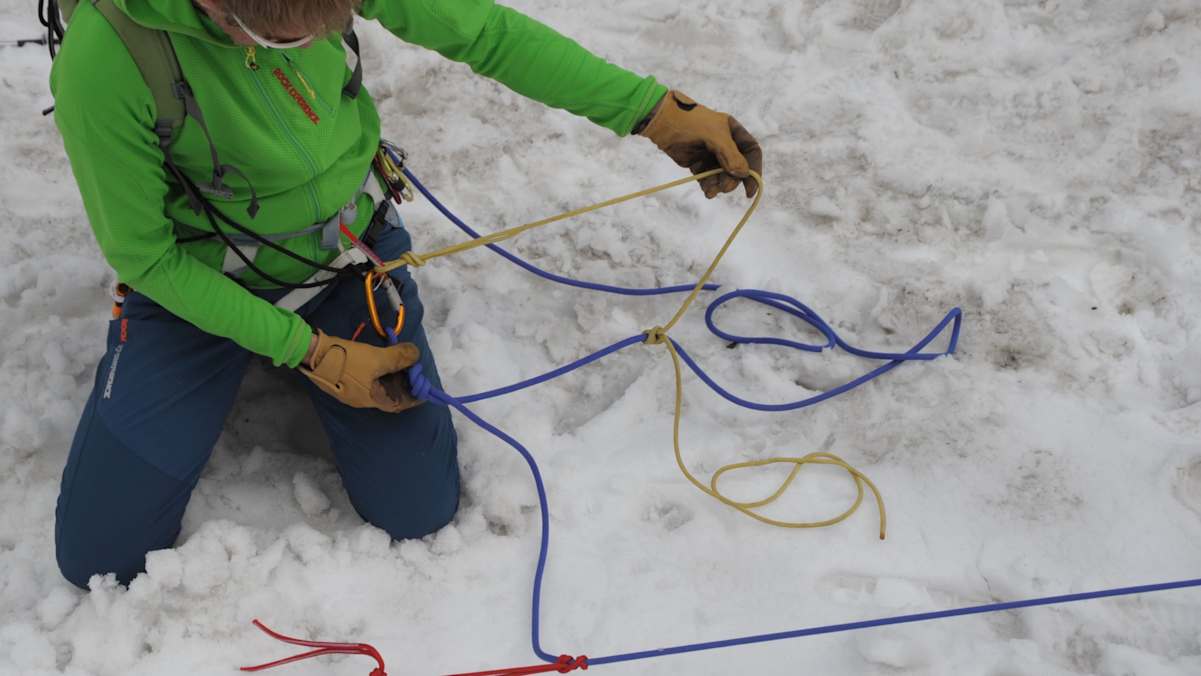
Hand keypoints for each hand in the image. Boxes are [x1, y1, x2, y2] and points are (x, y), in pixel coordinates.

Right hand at [299, 330, 422, 412]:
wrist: (312, 353)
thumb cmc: (346, 360)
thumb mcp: (377, 358)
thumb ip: (399, 357)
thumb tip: (416, 355)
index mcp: (371, 399)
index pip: (399, 404)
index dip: (414, 397)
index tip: (426, 388)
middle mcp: (363, 399)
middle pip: (390, 395)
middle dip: (404, 383)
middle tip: (414, 368)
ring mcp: (353, 390)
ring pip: (380, 386)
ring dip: (393, 375)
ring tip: (403, 361)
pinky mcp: (345, 379)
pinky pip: (370, 379)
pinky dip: (381, 371)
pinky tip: (385, 358)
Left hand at [639, 91, 762, 198]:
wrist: (661, 123)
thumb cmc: (690, 122)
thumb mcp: (714, 136)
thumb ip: (730, 155)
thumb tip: (744, 173)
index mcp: (733, 131)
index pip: (751, 152)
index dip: (754, 170)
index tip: (750, 189)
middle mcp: (725, 143)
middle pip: (737, 168)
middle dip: (732, 180)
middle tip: (724, 188)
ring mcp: (711, 154)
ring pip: (722, 176)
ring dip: (719, 185)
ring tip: (711, 191)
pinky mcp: (698, 164)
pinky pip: (708, 179)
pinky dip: (709, 186)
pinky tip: (707, 192)